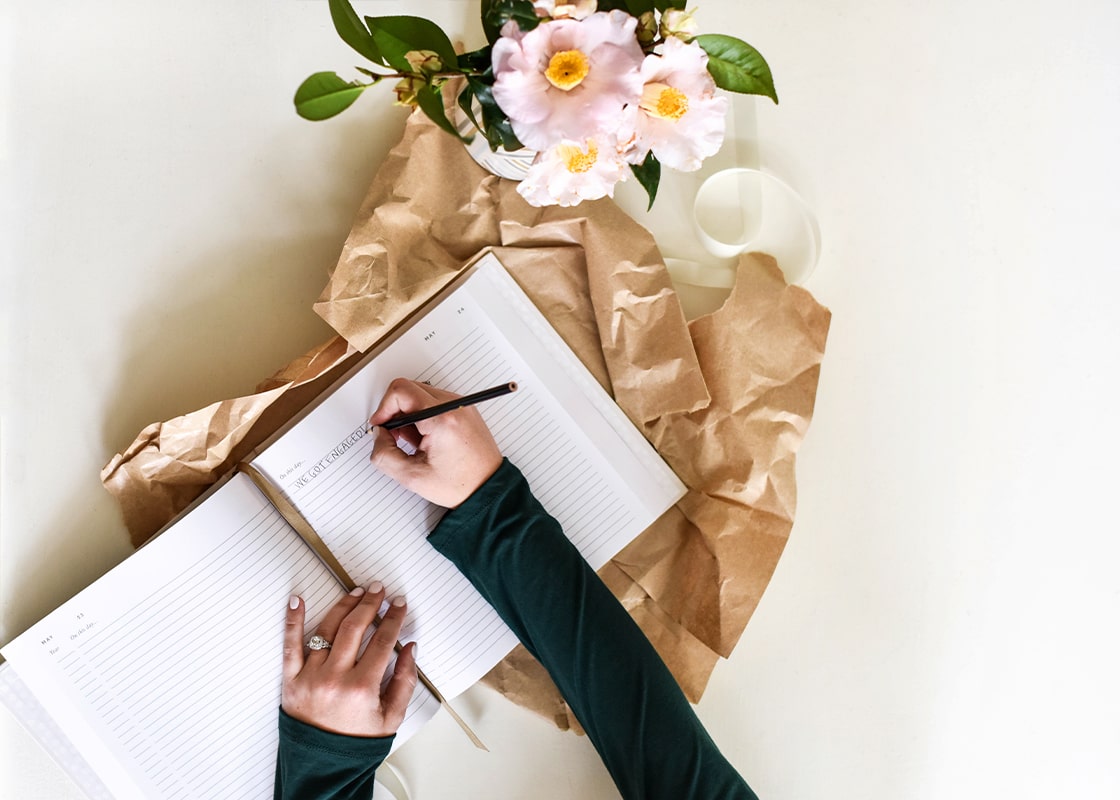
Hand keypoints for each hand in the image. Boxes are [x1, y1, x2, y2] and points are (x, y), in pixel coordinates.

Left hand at [282, 585, 416, 737]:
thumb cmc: (357, 741)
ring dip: (344, 605)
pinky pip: (290, 645)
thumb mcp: (391, 717)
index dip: (393, 619)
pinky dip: (293, 621)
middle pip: (355, 628)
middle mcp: (334, 679)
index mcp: (361, 689)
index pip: (382, 641)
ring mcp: (310, 677)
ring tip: (356, 593)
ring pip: (327, 629)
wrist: (323, 765)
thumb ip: (405, 680)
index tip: (399, 605)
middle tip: (380, 590)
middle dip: (371, 604)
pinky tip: (298, 600)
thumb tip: (410, 648)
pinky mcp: (291, 680)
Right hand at [368, 378, 502, 507]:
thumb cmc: (460, 484)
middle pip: (409, 389)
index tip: (380, 426)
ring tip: (416, 442)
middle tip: (397, 437)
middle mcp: (454, 405)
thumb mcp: (412, 477)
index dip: (383, 408)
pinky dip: (424, 416)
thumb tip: (378, 435)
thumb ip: (384, 455)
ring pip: (420, 394)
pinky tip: (427, 438)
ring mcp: (461, 405)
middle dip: (395, 412)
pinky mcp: (464, 409)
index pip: (400, 391)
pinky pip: (435, 401)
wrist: (489, 488)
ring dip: (410, 415)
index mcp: (442, 419)